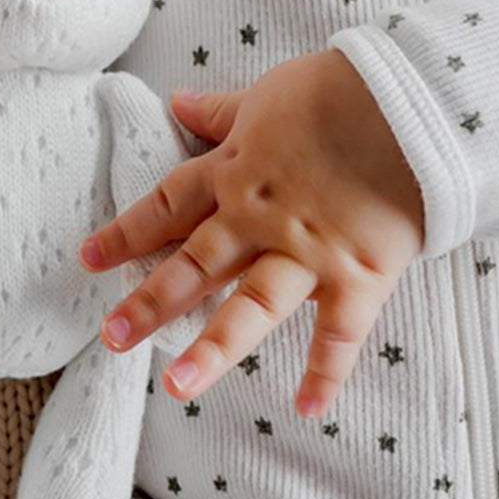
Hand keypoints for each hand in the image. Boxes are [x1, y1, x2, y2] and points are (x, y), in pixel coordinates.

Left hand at [79, 50, 424, 417]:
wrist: (410, 103)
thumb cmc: (337, 90)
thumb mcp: (265, 95)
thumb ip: (220, 111)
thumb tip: (175, 100)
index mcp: (235, 172)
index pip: (167, 206)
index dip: (127, 232)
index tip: (88, 259)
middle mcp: (260, 218)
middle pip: (195, 264)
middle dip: (151, 301)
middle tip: (112, 337)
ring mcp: (308, 251)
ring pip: (252, 306)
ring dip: (215, 348)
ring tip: (179, 386)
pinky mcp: (358, 274)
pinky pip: (340, 333)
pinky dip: (326, 371)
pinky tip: (306, 409)